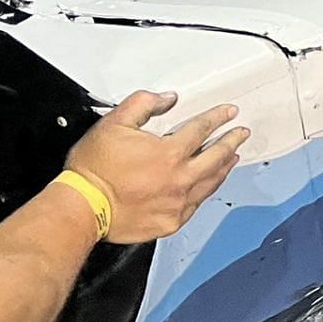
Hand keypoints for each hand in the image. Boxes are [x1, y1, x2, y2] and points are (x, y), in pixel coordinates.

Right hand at [65, 91, 249, 243]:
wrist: (81, 209)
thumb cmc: (94, 170)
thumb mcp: (113, 123)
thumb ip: (142, 104)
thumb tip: (166, 99)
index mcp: (169, 154)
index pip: (202, 129)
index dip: (218, 118)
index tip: (229, 112)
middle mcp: (179, 179)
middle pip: (216, 156)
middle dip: (231, 141)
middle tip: (241, 133)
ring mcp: (177, 203)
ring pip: (210, 182)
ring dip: (224, 167)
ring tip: (232, 157)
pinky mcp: (171, 222)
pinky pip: (196, 204)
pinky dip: (206, 191)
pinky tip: (208, 186)